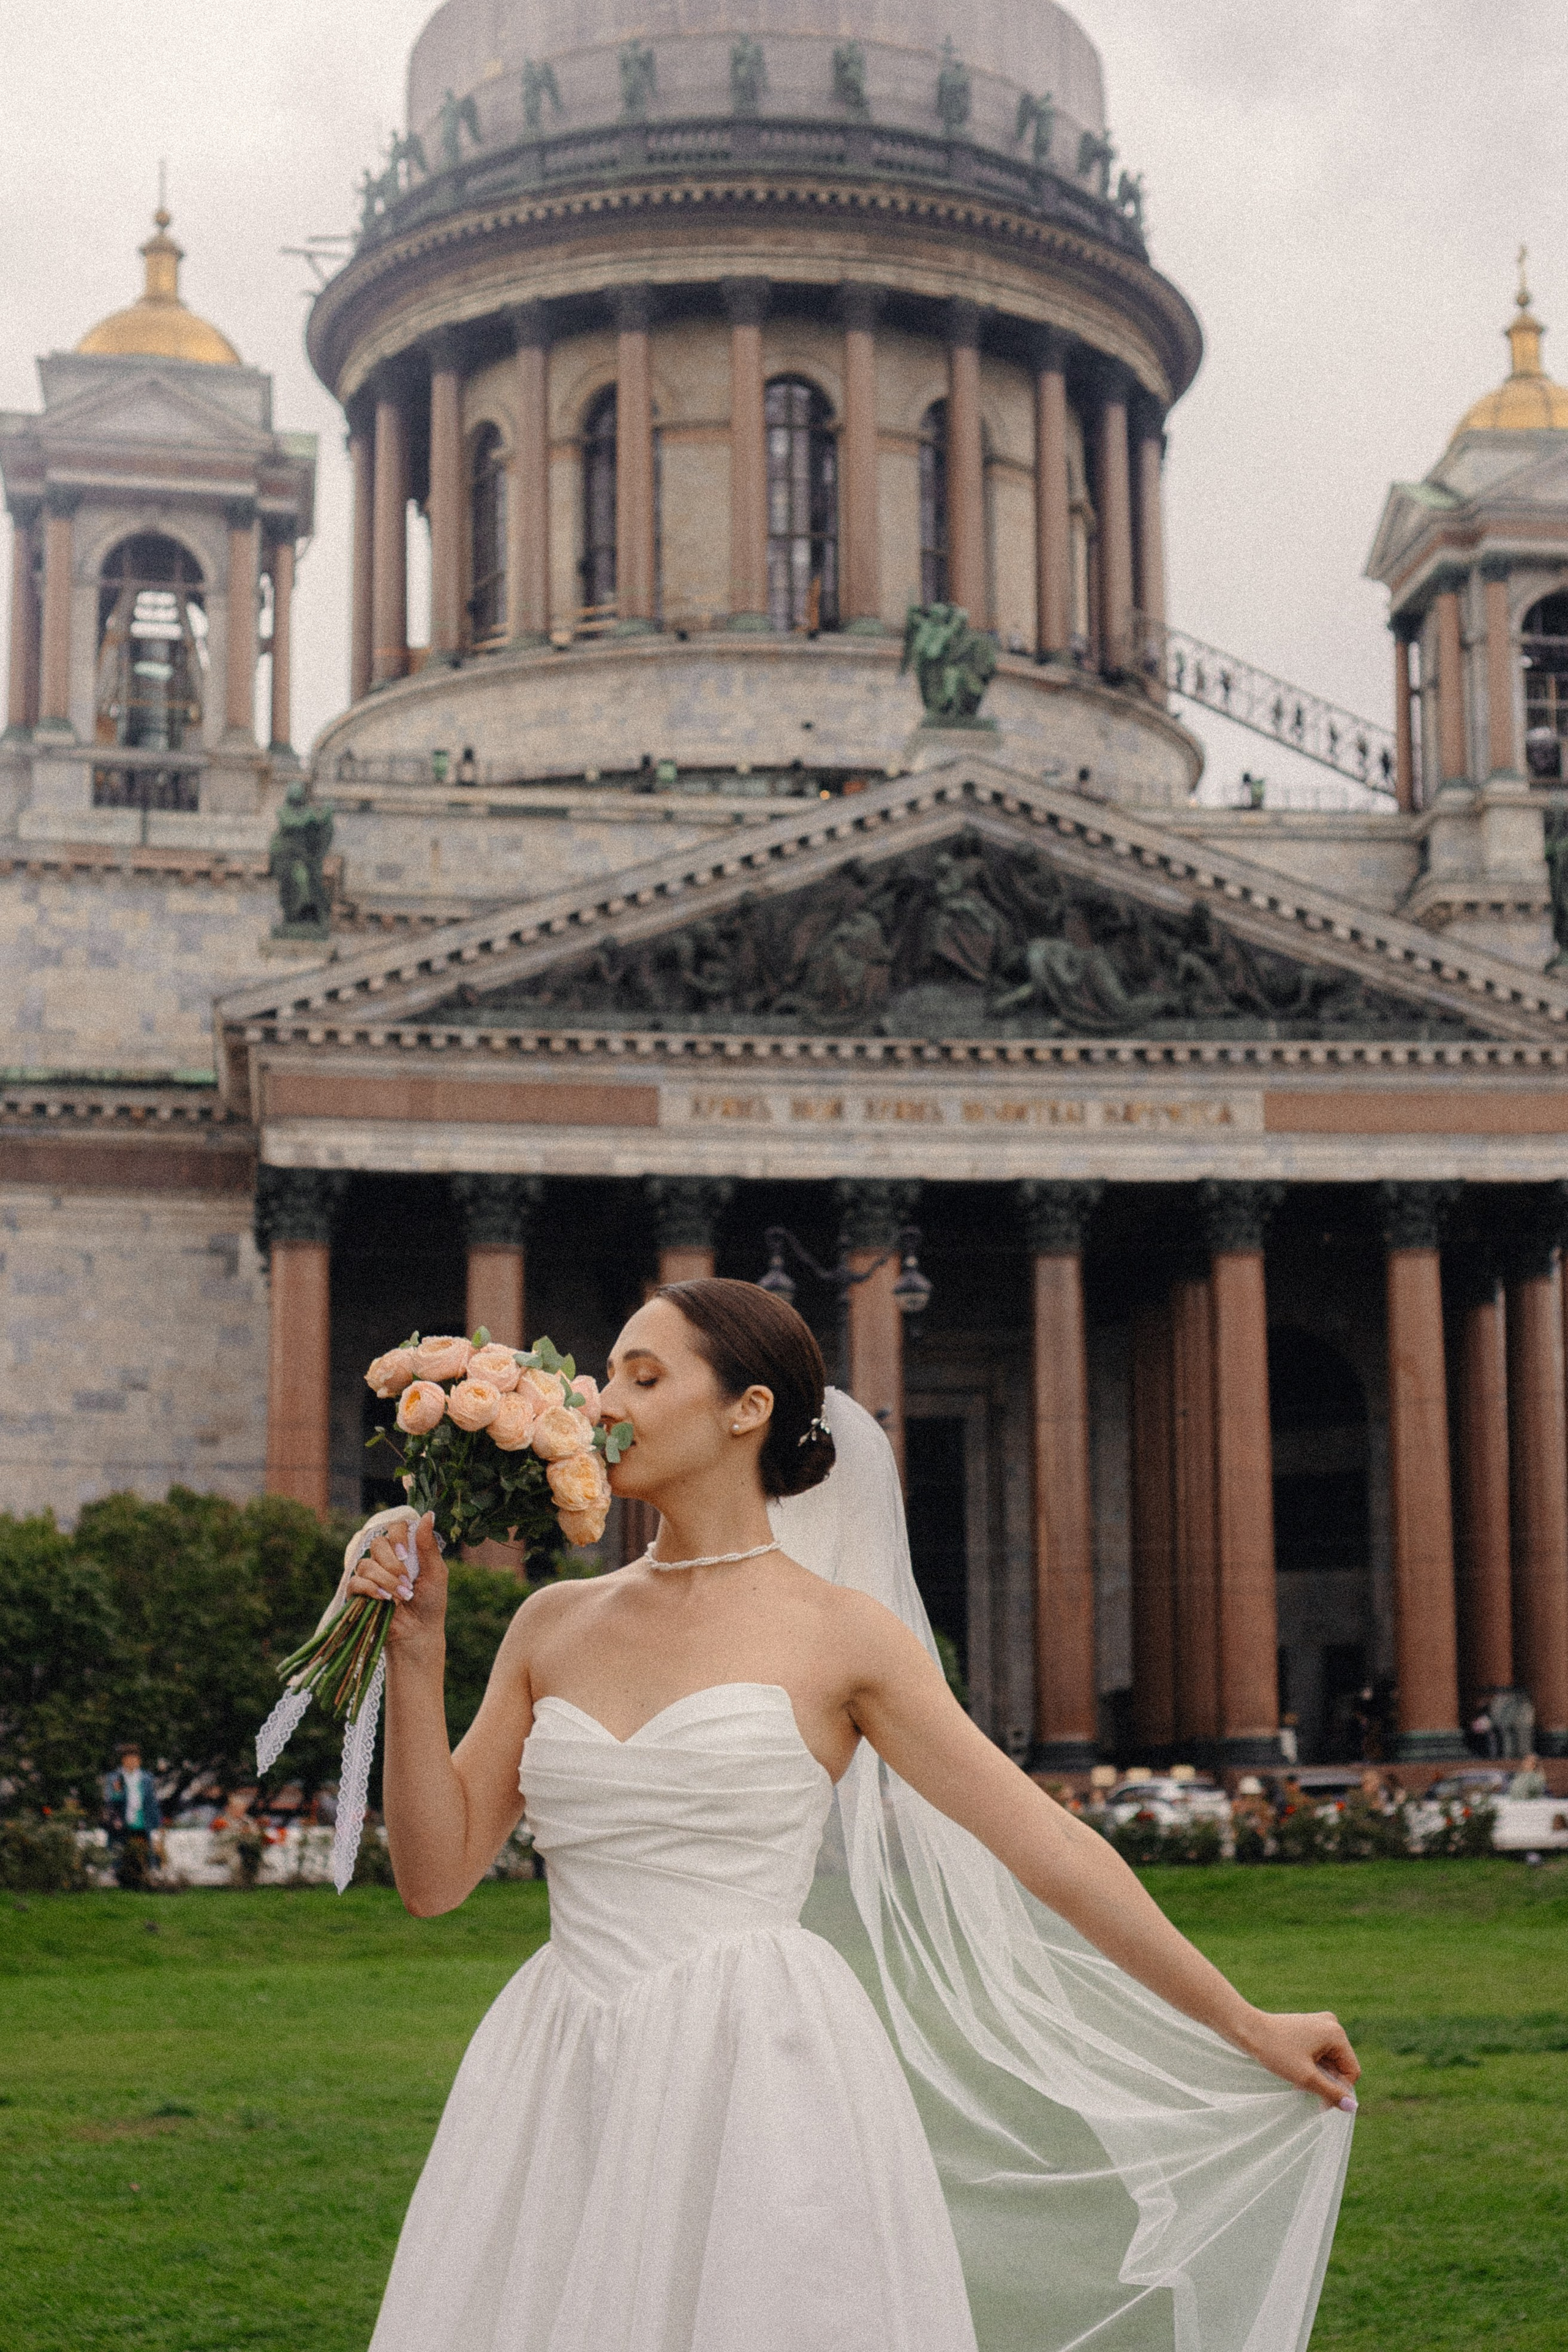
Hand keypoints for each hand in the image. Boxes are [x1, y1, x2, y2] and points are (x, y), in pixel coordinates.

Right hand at [345, 1511, 447, 1660]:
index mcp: (403, 1551)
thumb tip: (428, 1514)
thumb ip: (428, 1545)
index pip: (394, 1527)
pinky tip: (384, 1599)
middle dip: (393, 1564)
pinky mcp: (358, 1594)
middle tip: (407, 1581)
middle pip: (377, 1544)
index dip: (397, 1537)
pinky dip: (370, 1589)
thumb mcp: (435, 1572)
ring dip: (385, 1580)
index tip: (406, 1554)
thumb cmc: (430, 1603)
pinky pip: (355, 1582)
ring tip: (400, 1597)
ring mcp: (369, 1576)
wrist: (419, 1632)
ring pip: (366, 1564)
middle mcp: (384, 1559)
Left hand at [1238, 2008, 1360, 2108]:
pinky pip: (1320, 2053)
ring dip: (1317, 2076)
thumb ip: (1331, 2093)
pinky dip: (1311, 2066)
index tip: (1321, 2104)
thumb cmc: (1276, 2052)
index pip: (1351, 2071)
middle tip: (1305, 2091)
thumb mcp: (1306, 2077)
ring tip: (1298, 2083)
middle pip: (1340, 2065)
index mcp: (1336, 2033)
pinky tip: (1296, 2072)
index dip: (1340, 2091)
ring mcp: (1320, 2024)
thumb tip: (1352, 2107)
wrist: (1248, 2031)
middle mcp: (1331, 2024)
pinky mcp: (1309, 2027)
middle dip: (1326, 2082)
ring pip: (1329, 2061)